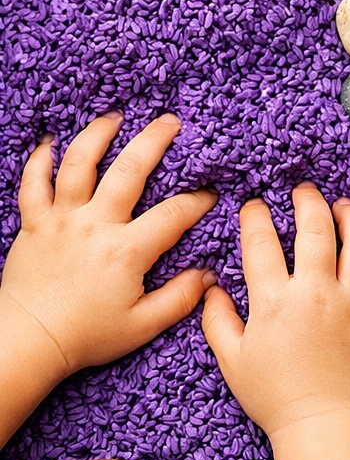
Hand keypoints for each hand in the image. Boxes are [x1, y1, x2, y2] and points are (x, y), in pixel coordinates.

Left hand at [0, 113, 217, 380]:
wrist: (28, 341)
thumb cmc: (87, 335)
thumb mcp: (143, 324)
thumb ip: (180, 297)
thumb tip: (209, 275)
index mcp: (126, 249)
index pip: (174, 214)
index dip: (198, 200)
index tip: (211, 193)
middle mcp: (95, 225)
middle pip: (129, 170)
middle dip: (154, 141)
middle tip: (170, 122)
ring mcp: (61, 220)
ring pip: (78, 164)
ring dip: (98, 135)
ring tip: (115, 117)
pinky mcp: (34, 225)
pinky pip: (33, 184)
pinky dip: (39, 160)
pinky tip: (49, 143)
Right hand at [202, 185, 349, 438]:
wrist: (323, 425)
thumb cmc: (274, 396)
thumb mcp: (232, 360)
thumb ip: (217, 319)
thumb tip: (212, 287)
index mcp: (275, 301)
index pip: (262, 243)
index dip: (255, 217)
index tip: (254, 206)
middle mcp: (317, 293)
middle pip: (315, 229)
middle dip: (307, 201)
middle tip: (303, 191)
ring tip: (344, 206)